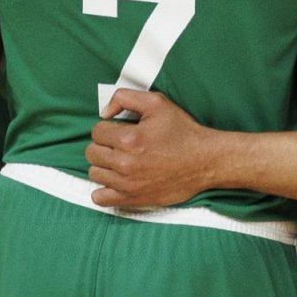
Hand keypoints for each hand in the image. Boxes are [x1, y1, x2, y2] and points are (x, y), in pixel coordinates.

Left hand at [85, 88, 218, 207]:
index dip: (107, 127)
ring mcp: (128, 184)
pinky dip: (103, 189)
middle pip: (92, 152)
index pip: (97, 131)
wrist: (205, 161)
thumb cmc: (182, 131)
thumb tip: (104, 112)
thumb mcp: (157, 102)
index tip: (120, 129)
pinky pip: (101, 198)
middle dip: (103, 145)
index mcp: (129, 139)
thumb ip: (125, 98)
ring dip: (104, 164)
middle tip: (120, 143)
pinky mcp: (133, 199)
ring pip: (95, 173)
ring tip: (121, 159)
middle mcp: (125, 163)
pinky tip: (115, 180)